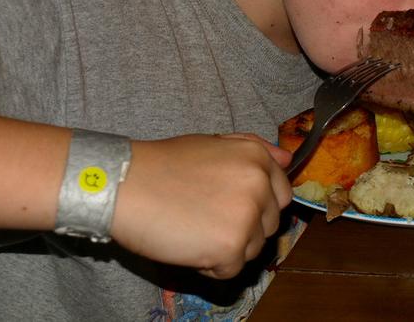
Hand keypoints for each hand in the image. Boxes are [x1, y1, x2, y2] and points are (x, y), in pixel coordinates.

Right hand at [110, 133, 292, 278]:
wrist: (124, 184)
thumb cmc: (163, 165)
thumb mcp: (215, 143)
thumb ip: (255, 150)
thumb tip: (289, 160)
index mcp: (257, 157)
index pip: (282, 194)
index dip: (259, 206)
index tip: (233, 209)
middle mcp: (259, 183)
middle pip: (270, 225)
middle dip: (244, 228)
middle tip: (206, 218)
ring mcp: (247, 216)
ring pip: (253, 249)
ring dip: (228, 247)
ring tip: (194, 228)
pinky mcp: (231, 246)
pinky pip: (232, 269)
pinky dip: (211, 265)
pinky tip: (188, 243)